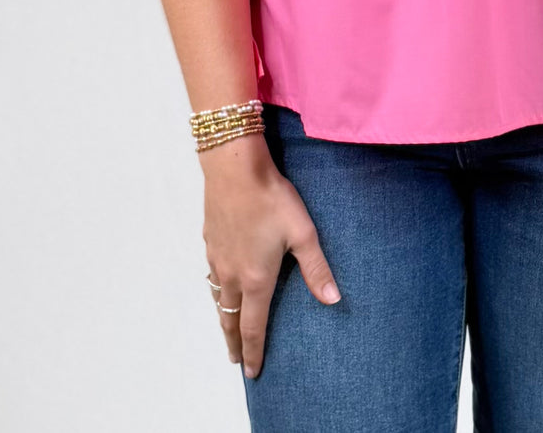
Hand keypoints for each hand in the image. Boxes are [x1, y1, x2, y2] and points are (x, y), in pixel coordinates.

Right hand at [201, 139, 341, 379]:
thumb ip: (316, 269)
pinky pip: (211, 276)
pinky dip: (215, 291)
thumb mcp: (302, 233)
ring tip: (227, 328)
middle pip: (230, 319)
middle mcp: (232, 275)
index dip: (254, 352)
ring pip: (217, 299)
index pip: (253, 326)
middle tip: (237, 361)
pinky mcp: (209, 241)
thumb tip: (333, 300)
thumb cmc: (272, 199)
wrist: (235, 169)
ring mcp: (217, 258)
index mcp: (256, 279)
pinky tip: (219, 284)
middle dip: (234, 343)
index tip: (252, 372)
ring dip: (222, 318)